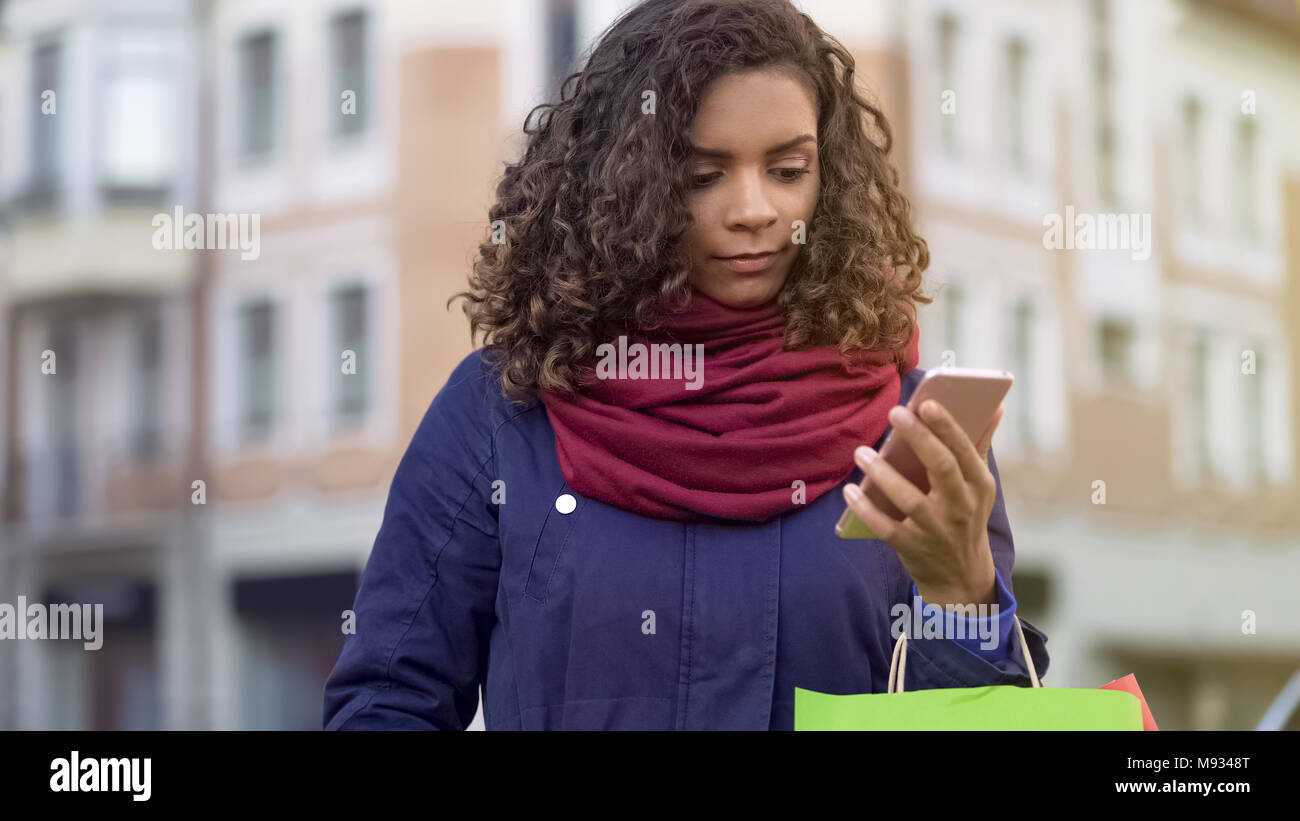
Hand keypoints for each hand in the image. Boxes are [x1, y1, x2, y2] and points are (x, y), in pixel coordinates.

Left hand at [842, 399, 1003, 608]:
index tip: (927, 403)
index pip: (964, 450)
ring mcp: (937, 529)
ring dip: (883, 474)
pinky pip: (887, 528)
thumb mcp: (979, 485)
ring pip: (910, 499)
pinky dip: (867, 510)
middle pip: (941, 468)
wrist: (961, 575)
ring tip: (861, 452)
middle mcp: (961, 506)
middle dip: (919, 438)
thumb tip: (995, 405)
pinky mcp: (913, 547)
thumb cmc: (965, 516)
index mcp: (979, 485)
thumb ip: (980, 444)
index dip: (947, 426)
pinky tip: (850, 491)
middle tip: (894, 412)